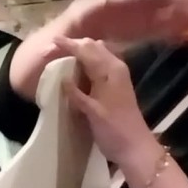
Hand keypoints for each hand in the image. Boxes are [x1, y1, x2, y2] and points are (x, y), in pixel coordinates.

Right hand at [55, 36, 155, 164]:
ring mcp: (117, 76)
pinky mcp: (116, 85)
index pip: (86, 51)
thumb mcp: (92, 112)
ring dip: (82, 51)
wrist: (135, 146)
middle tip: (55, 49)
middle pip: (94, 47)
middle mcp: (115, 69)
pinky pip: (100, 64)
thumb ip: (77, 94)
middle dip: (75, 45)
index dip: (69, 45)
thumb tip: (62, 78)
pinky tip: (78, 68)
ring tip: (64, 55)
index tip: (52, 40)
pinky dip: (88, 61)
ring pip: (98, 54)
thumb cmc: (114, 129)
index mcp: (109, 72)